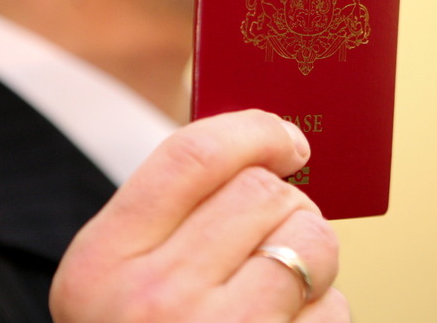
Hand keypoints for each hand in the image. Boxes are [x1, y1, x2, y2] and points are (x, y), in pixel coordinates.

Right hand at [49, 109, 348, 321]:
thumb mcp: (119, 278)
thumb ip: (171, 212)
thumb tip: (260, 146)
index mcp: (102, 262)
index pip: (192, 156)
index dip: (252, 131)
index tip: (287, 140)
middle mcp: (152, 303)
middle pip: (263, 193)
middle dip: (284, 206)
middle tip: (269, 236)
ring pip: (312, 242)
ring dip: (311, 255)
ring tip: (278, 286)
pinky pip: (334, 310)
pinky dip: (323, 313)